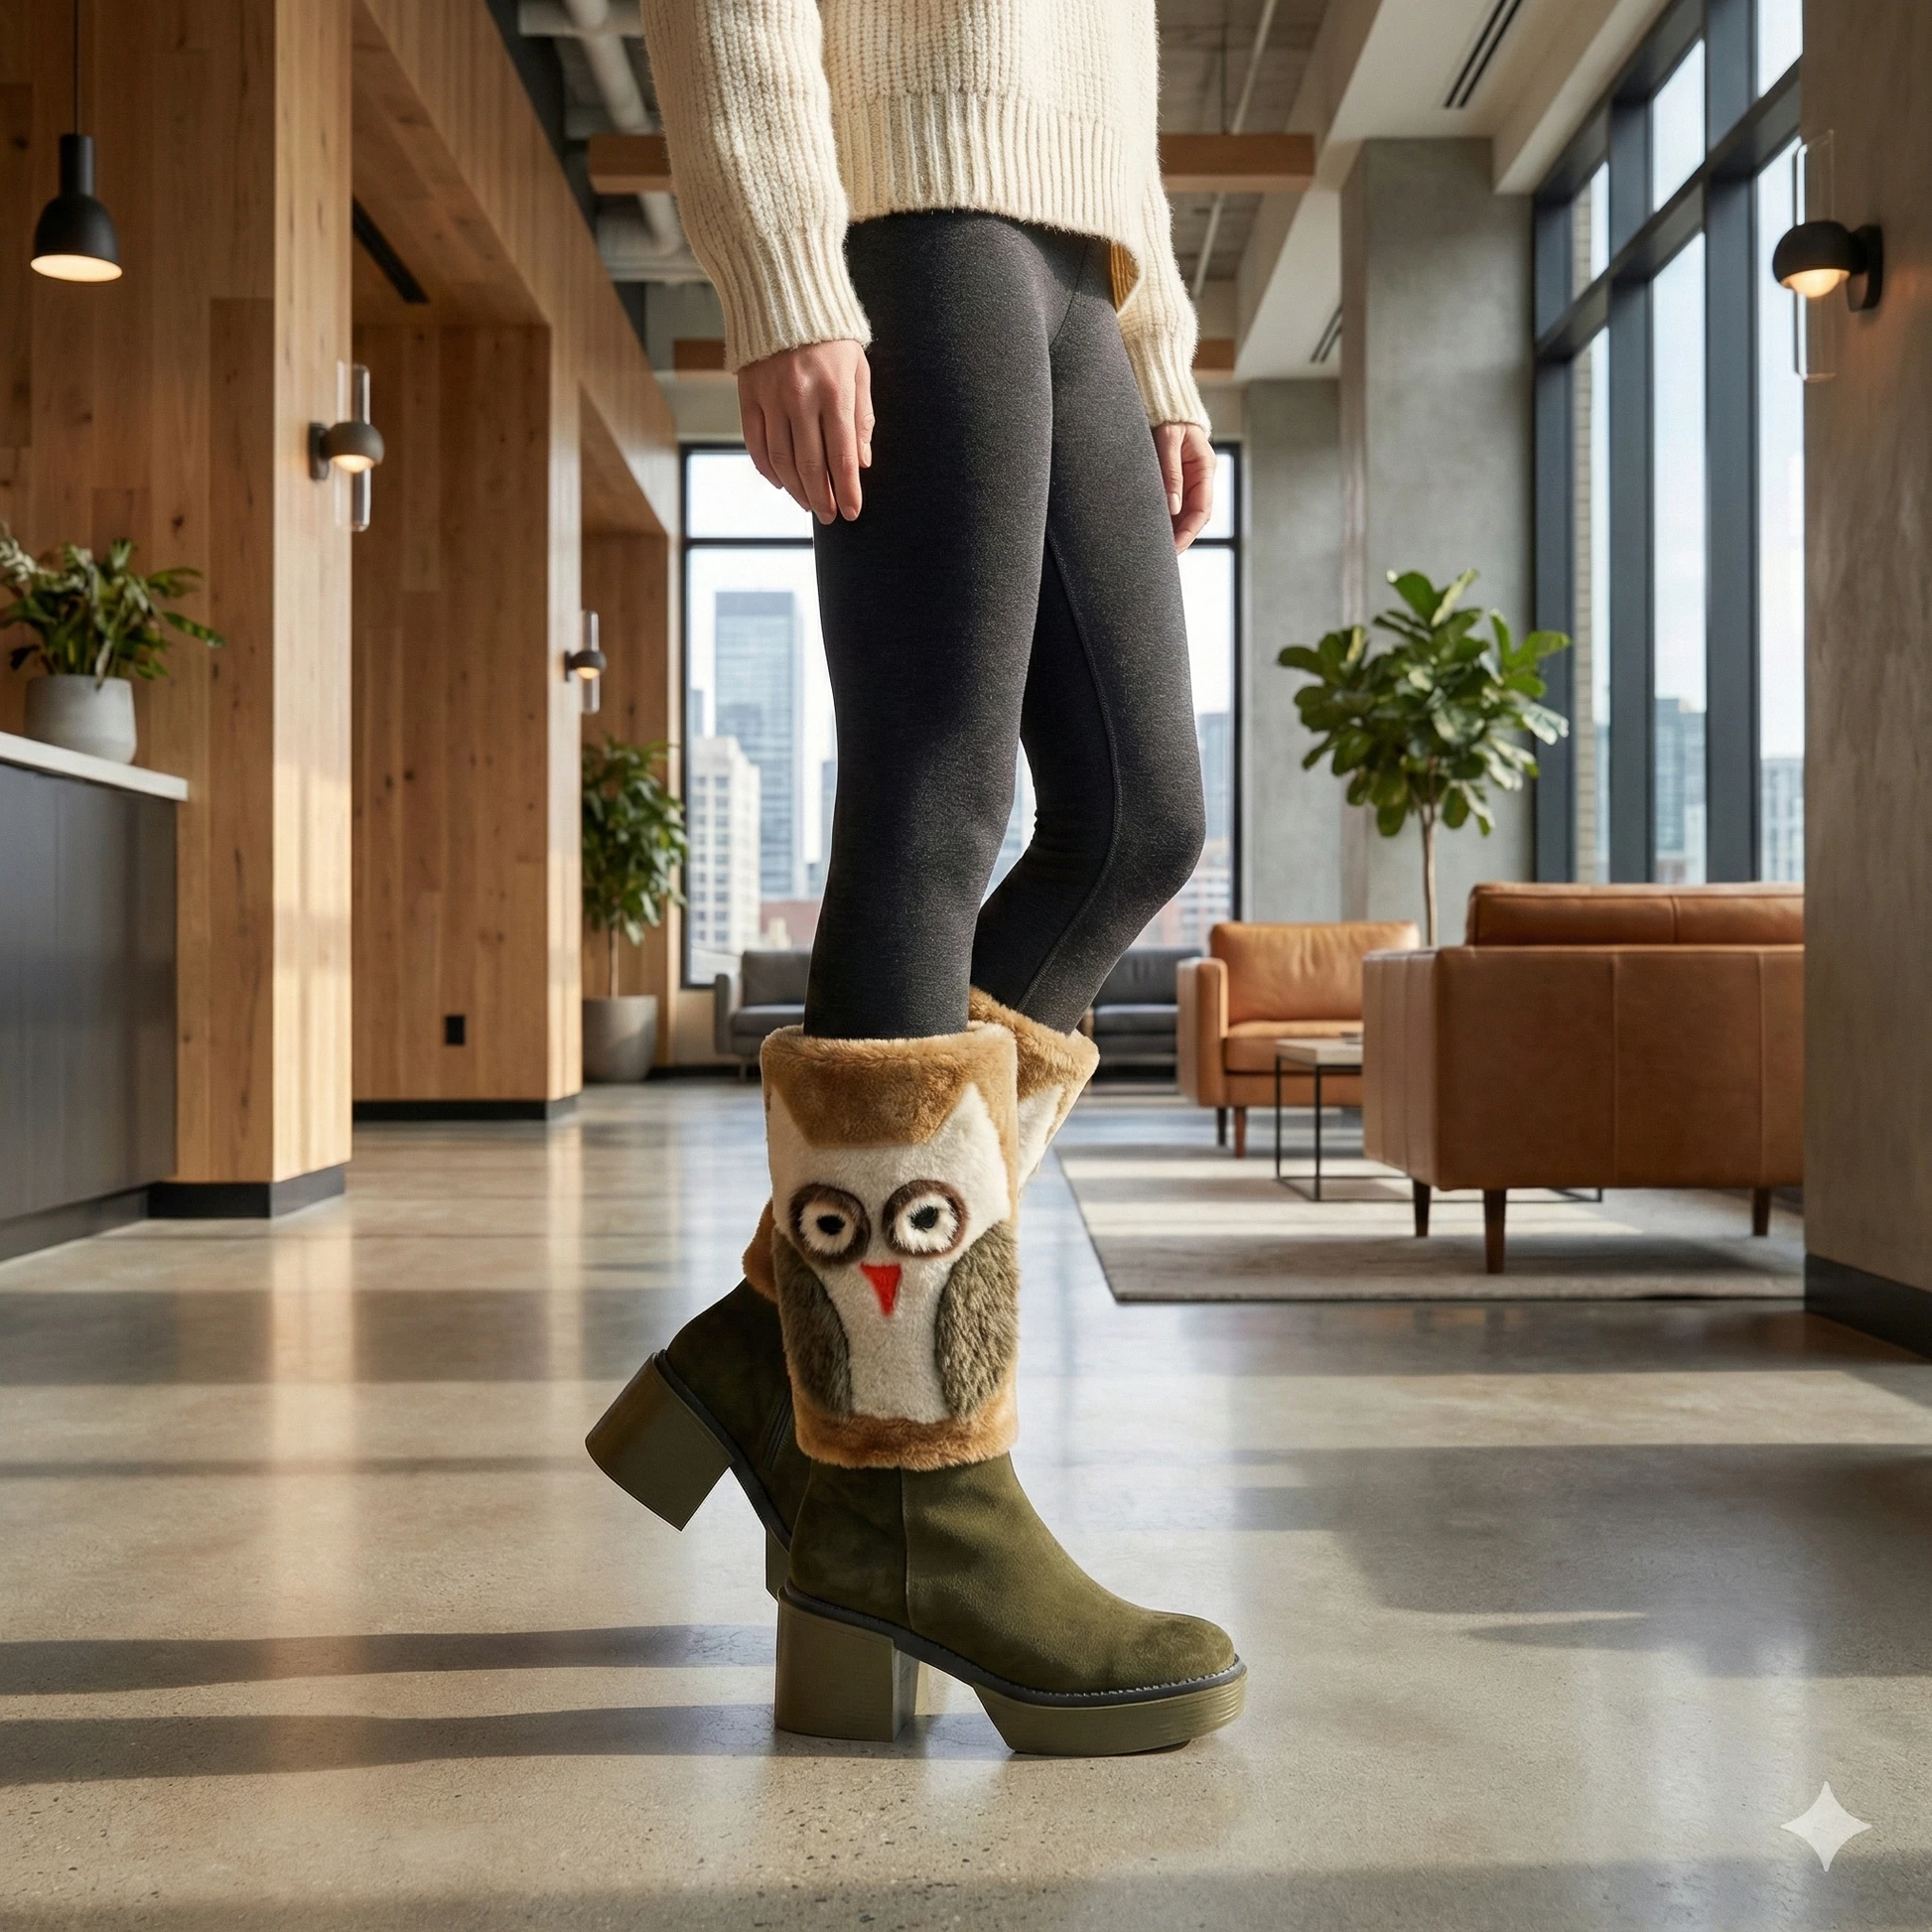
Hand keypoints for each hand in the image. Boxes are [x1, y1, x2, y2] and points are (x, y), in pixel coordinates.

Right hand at [739, 340, 873, 523]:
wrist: (784, 296)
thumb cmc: (831, 337)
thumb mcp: (858, 370)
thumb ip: (861, 417)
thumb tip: (862, 462)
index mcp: (834, 392)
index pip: (842, 456)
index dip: (848, 490)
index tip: (852, 512)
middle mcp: (801, 398)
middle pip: (810, 465)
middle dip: (822, 498)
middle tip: (830, 516)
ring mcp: (771, 398)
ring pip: (781, 460)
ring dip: (796, 489)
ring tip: (808, 504)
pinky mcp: (748, 395)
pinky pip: (755, 443)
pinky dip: (768, 469)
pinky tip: (780, 482)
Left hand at [1154, 421, 1214, 552]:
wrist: (1166, 402)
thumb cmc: (1168, 417)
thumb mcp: (1168, 440)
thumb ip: (1170, 472)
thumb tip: (1172, 508)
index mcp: (1204, 469)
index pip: (1202, 511)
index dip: (1189, 533)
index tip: (1174, 548)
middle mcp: (1200, 478)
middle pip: (1194, 517)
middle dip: (1180, 537)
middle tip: (1161, 557)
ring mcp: (1190, 479)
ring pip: (1184, 514)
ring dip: (1173, 531)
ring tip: (1155, 548)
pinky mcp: (1177, 479)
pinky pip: (1174, 505)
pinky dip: (1166, 519)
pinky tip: (1153, 530)